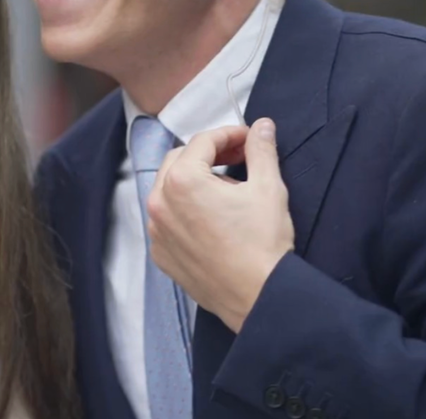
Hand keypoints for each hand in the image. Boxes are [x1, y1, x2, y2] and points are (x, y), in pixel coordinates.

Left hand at [146, 118, 294, 331]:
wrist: (258, 297)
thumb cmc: (262, 245)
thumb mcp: (268, 188)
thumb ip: (261, 150)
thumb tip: (262, 127)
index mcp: (182, 181)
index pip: (203, 142)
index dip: (229, 134)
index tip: (248, 138)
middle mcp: (160, 203)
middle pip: (180, 160)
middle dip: (209, 154)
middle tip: (239, 158)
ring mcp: (157, 231)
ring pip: (169, 189)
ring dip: (195, 181)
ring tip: (228, 190)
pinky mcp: (161, 253)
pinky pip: (167, 219)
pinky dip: (185, 210)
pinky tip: (213, 218)